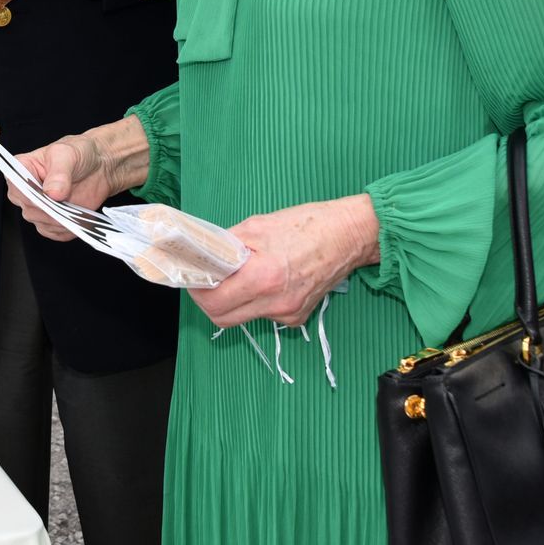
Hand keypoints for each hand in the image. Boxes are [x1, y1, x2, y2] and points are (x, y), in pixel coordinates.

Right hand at [8, 116, 150, 240]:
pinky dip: (68, 228)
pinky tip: (78, 217)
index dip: (31, 194)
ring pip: (42, 223)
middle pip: (29, 209)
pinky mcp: (52, 222)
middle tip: (67, 202)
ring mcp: (39, 208)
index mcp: (22, 169)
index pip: (17, 186)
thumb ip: (59, 173)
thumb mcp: (68, 154)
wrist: (98, 166)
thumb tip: (52, 193)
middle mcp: (26, 191)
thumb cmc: (79, 153)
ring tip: (77, 208)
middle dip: (49, 209)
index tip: (49, 195)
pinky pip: (55, 233)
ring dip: (61, 219)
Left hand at [188, 195, 380, 328]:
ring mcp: (288, 313)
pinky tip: (266, 280)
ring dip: (233, 300)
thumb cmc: (307, 225)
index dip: (198, 291)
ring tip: (240, 275)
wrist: (349, 235)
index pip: (214, 302)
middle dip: (210, 301)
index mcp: (263, 277)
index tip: (194, 278)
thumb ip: (226, 245)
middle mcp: (276, 303)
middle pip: (223, 319)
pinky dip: (256, 300)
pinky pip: (264, 314)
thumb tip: (203, 255)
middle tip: (209, 281)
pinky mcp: (297, 317)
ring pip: (244, 317)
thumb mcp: (257, 226)